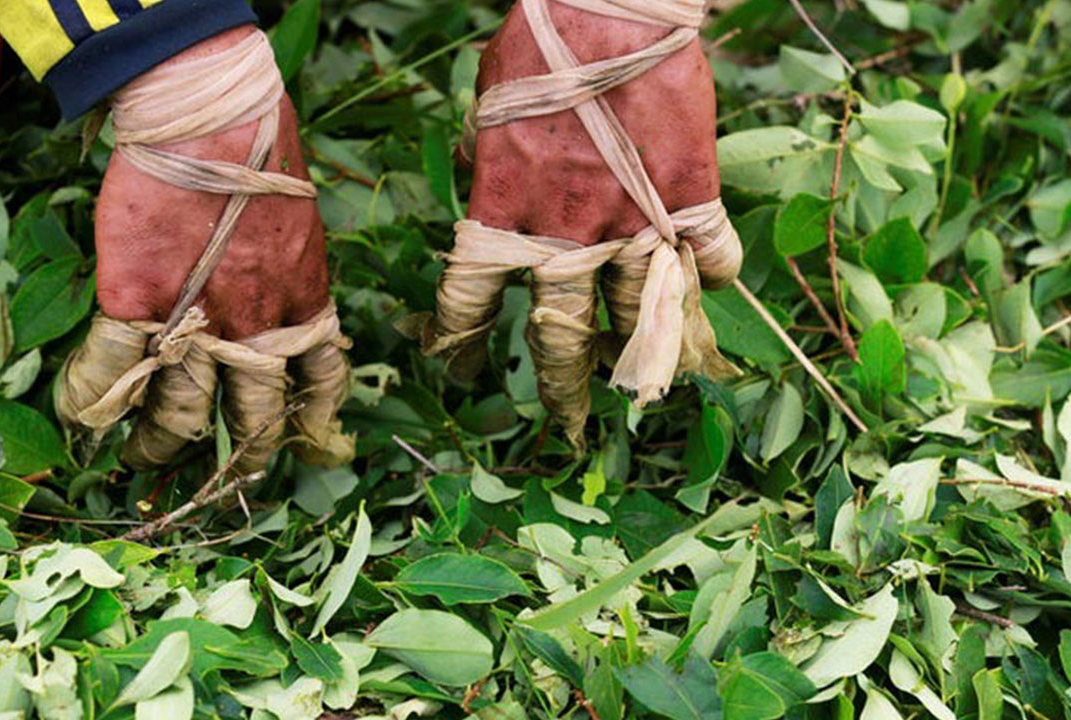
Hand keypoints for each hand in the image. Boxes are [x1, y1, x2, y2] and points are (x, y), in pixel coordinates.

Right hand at [57, 27, 351, 473]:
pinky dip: (91, 405)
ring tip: (143, 463)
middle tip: (220, 480)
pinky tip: (80, 420)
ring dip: (159, 448)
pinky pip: (110, 377)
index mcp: (305, 307)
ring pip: (181, 417)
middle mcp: (257, 331)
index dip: (313, 424)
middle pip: (254, 422)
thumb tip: (282, 289)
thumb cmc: (259, 152)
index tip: (307, 445)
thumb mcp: (300, 223)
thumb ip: (291, 272)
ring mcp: (195, 324)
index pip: (322, 385)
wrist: (209, 117)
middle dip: (238, 461)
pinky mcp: (134, 305)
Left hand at [415, 0, 738, 449]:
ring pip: (643, 320)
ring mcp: (636, 222)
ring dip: (648, 363)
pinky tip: (712, 291)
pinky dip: (713, 278)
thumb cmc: (539, 43)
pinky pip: (710, 259)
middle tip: (566, 429)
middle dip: (562, 392)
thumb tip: (481, 179)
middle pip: (562, 340)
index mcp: (502, 214)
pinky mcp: (693, 197)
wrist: (616, 3)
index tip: (460, 369)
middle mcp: (567, 236)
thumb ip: (486, 163)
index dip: (461, 344)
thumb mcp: (487, 108)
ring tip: (653, 392)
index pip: (470, 302)